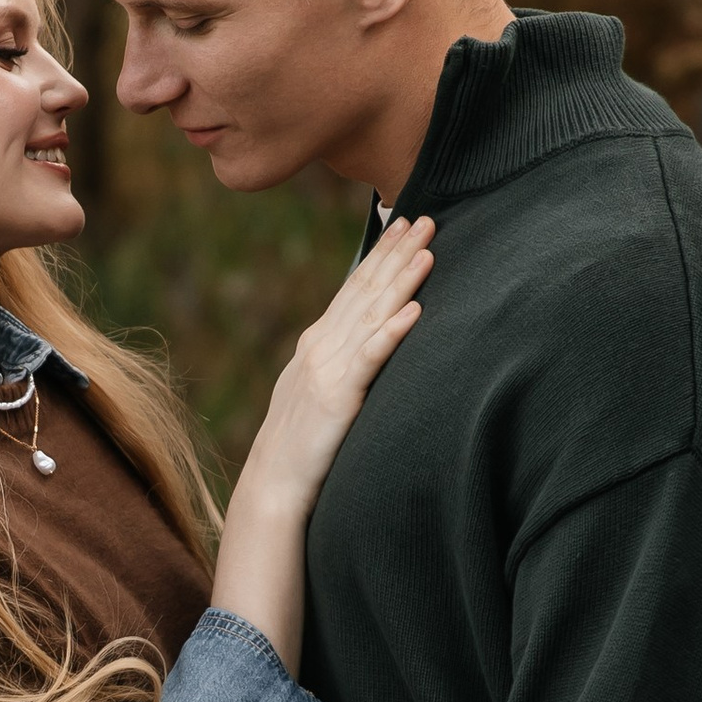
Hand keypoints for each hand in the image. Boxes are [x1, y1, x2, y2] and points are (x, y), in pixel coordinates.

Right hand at [239, 215, 433, 522]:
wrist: (274, 483)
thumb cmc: (301, 444)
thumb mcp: (316, 390)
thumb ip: (338, 361)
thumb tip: (364, 340)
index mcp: (316, 342)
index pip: (353, 288)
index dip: (380, 255)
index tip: (403, 225)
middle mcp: (320, 346)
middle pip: (365, 290)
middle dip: (397, 252)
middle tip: (426, 219)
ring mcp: (327, 369)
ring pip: (372, 315)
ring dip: (401, 280)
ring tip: (427, 251)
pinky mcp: (338, 396)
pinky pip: (370, 358)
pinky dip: (392, 331)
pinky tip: (414, 311)